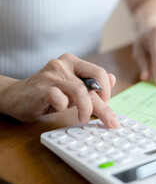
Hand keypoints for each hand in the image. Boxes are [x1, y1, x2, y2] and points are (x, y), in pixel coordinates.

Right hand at [1, 53, 119, 127]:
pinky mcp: (41, 89)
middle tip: (110, 121)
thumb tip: (113, 78)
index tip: (106, 104)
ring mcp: (51, 75)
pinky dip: (64, 106)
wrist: (15, 97)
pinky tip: (60, 109)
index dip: (107, 91)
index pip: (99, 73)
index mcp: (73, 62)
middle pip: (93, 83)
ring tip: (84, 119)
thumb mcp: (73, 88)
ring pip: (80, 92)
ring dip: (86, 109)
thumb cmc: (47, 93)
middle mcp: (63, 64)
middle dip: (104, 105)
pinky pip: (60, 99)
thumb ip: (91, 84)